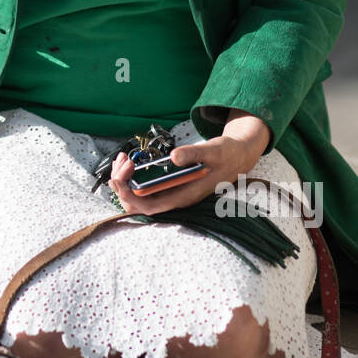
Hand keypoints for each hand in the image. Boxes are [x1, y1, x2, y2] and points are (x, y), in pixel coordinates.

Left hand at [107, 113, 270, 217]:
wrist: (237, 157)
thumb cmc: (226, 155)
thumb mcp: (212, 151)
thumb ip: (194, 154)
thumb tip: (174, 157)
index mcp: (184, 195)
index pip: (149, 206)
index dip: (130, 195)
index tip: (122, 174)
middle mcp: (176, 198)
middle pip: (139, 205)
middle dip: (122, 187)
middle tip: (120, 163)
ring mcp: (172, 193)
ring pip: (139, 198)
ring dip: (125, 182)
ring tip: (123, 160)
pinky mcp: (171, 186)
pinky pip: (145, 189)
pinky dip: (132, 177)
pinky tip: (130, 162)